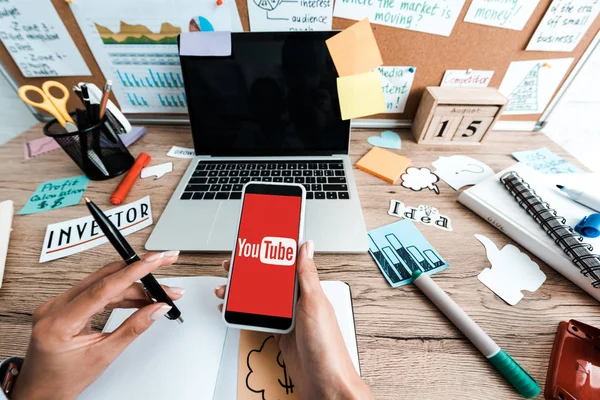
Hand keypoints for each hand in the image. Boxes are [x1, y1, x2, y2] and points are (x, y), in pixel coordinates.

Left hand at [11, 251, 183, 399]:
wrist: (40, 391)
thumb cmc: (63, 380)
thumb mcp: (103, 355)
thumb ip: (133, 328)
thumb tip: (156, 309)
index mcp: (60, 322)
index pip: (103, 287)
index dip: (134, 271)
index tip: (155, 261)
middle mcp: (54, 307)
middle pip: (106, 280)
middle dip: (139, 273)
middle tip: (164, 266)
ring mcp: (57, 304)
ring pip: (103, 284)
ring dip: (133, 286)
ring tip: (158, 293)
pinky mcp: (64, 306)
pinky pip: (96, 292)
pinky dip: (119, 293)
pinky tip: (139, 297)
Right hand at [215, 241, 372, 398]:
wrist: (325, 384)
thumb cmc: (327, 347)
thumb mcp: (315, 303)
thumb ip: (307, 275)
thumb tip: (306, 245)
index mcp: (308, 290)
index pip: (286, 265)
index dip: (269, 253)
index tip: (254, 243)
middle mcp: (298, 303)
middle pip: (268, 281)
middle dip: (249, 273)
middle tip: (231, 267)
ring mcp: (289, 319)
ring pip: (261, 299)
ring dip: (242, 293)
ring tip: (226, 289)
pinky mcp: (280, 335)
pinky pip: (259, 319)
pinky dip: (245, 314)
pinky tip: (235, 309)